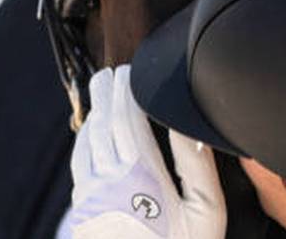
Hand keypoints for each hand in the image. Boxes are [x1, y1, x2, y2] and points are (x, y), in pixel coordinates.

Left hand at [62, 66, 226, 238]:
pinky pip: (79, 166)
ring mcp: (92, 197)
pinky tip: (90, 137)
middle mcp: (110, 181)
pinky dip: (84, 142)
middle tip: (108, 73)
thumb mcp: (205, 210)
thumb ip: (196, 165)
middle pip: (102, 124)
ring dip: (93, 115)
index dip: (126, 91)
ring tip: (99, 95)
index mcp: (142, 175)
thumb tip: (183, 125)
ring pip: (86, 144)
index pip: (126, 118)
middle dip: (105, 94)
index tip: (129, 71)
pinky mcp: (83, 213)